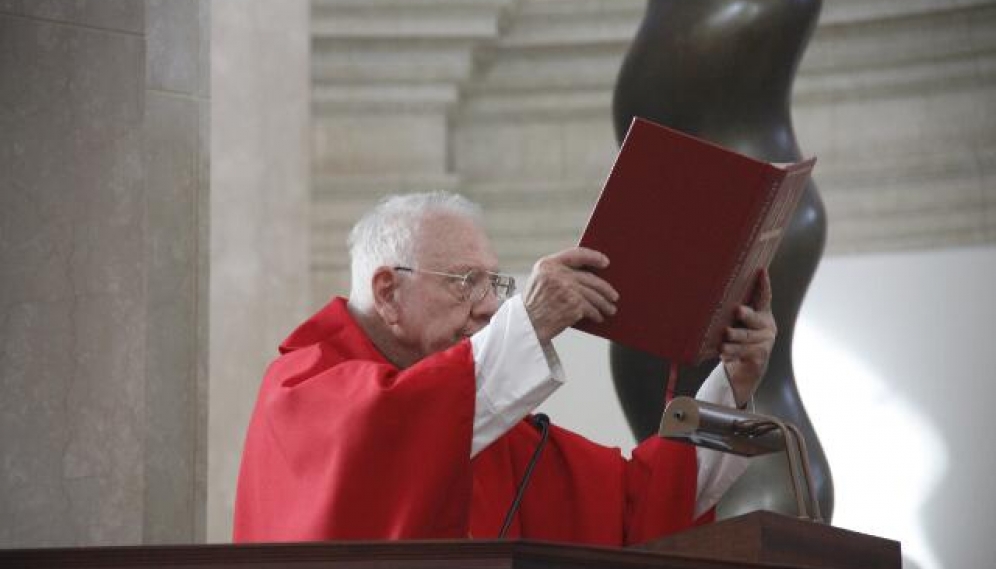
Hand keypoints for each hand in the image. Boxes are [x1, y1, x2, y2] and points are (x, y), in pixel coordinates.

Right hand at [524, 248, 618, 342]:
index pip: (576, 254)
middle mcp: (558, 274)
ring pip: (594, 294)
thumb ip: (557, 272)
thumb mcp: (540, 280)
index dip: (593, 256)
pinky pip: (591, 308)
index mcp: (548, 264)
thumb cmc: (534, 304)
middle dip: (605, 288)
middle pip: (590, 278)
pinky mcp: (574, 305)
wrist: (527, 325)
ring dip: (604, 303)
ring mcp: (567, 289)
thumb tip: (589, 274)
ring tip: (610, 308)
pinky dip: (596, 313)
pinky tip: (599, 317)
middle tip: (614, 295)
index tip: (605, 262)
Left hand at [721, 269, 776, 406]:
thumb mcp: (736, 324)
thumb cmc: (736, 340)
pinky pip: (743, 352)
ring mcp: (765, 342)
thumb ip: (731, 313)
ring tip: (725, 335)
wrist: (744, 369)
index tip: (761, 270)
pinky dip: (732, 351)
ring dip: (735, 336)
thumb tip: (710, 295)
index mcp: (762, 314)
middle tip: (737, 310)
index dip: (763, 284)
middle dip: (746, 314)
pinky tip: (723, 350)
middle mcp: (766, 326)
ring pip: (746, 336)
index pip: (764, 297)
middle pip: (754, 318)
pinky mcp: (759, 356)